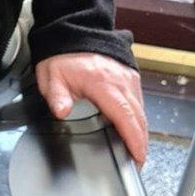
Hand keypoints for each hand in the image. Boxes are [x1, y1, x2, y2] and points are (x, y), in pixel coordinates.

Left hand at [36, 52, 148, 166]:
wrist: (75, 32)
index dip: (134, 138)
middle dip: (141, 142)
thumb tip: (61, 111)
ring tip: (137, 151)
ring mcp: (128, 78)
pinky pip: (139, 102)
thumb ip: (57, 96)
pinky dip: (139, 119)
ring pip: (142, 110)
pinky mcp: (131, 77)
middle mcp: (121, 81)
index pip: (125, 115)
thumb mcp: (52, 76)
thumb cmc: (64, 56)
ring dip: (142, 131)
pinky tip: (134, 130)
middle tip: (138, 162)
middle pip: (139, 117)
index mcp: (103, 83)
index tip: (138, 156)